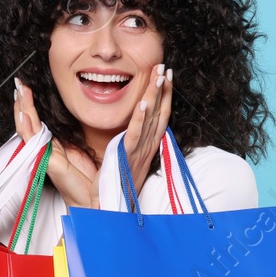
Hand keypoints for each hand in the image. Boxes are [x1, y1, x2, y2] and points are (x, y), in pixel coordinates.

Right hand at [14, 79, 98, 209]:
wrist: (92, 200)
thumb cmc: (87, 178)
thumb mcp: (80, 149)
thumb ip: (72, 136)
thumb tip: (73, 119)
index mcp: (52, 144)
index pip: (35, 120)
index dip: (30, 103)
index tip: (26, 86)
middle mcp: (44, 148)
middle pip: (27, 121)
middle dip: (22, 101)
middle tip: (19, 82)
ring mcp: (42, 154)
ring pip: (27, 127)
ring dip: (22, 108)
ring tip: (19, 90)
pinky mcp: (46, 161)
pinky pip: (33, 141)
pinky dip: (27, 126)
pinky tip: (24, 113)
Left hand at [122, 64, 172, 196]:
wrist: (109, 210)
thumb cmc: (114, 187)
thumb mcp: (124, 161)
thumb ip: (127, 144)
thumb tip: (127, 129)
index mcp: (146, 147)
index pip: (159, 116)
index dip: (164, 95)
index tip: (167, 76)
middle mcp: (146, 147)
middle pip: (159, 112)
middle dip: (163, 88)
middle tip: (165, 66)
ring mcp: (139, 152)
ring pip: (150, 119)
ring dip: (156, 96)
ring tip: (160, 75)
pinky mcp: (127, 157)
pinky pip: (134, 135)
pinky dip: (139, 118)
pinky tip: (143, 102)